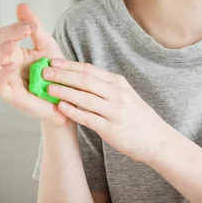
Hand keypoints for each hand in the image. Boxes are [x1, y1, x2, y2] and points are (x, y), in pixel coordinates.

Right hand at [0, 3, 67, 124]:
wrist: (69, 96)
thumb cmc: (56, 71)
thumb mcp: (47, 45)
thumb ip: (34, 27)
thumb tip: (21, 5)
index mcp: (13, 52)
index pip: (3, 34)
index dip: (14, 27)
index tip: (31, 25)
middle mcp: (6, 65)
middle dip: (7, 35)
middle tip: (25, 30)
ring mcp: (7, 80)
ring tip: (12, 45)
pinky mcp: (12, 96)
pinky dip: (2, 75)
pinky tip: (12, 66)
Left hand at [43, 59, 171, 163]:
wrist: (157, 140)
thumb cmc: (137, 117)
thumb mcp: (125, 95)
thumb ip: (105, 87)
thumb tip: (79, 79)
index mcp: (118, 83)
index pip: (90, 70)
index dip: (69, 65)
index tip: (53, 62)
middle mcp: (117, 93)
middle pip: (85, 80)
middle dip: (63, 75)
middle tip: (44, 72)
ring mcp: (115, 111)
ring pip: (85, 97)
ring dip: (64, 91)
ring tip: (47, 88)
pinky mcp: (112, 129)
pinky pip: (88, 118)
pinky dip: (73, 112)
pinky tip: (60, 108)